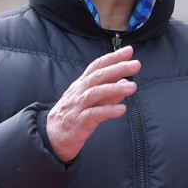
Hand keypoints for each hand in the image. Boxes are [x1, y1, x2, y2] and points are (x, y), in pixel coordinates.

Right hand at [46, 46, 139, 161]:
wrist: (51, 137)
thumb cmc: (73, 116)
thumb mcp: (91, 102)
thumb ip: (109, 92)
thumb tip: (126, 81)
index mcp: (81, 85)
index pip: (96, 67)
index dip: (112, 57)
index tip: (129, 51)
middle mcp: (78, 92)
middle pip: (97, 77)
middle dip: (117, 69)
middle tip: (135, 65)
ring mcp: (77, 107)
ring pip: (95, 94)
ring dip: (115, 89)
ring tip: (132, 87)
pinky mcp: (78, 123)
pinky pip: (93, 115)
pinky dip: (108, 111)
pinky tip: (122, 109)